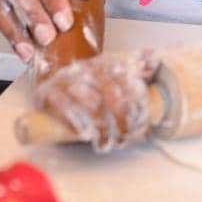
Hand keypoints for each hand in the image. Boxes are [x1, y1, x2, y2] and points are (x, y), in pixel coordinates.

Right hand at [32, 47, 162, 153]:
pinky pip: (64, 108)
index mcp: (108, 63)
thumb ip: (136, 65)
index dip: (139, 110)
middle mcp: (89, 67)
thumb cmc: (89, 88)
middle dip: (122, 123)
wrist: (50, 88)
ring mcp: (67, 79)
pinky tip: (85, 135)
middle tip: (121, 141)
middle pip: (114, 96)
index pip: (132, 84)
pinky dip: (77, 123)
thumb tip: (154, 56)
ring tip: (104, 144)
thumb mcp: (113, 76)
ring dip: (102, 130)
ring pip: (93, 104)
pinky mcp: (47, 93)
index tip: (139, 128)